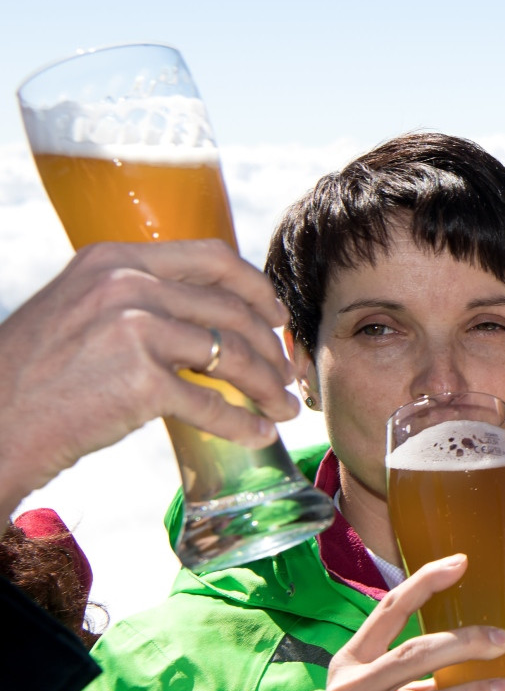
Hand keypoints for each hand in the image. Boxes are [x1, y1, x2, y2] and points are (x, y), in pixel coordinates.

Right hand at [0, 240, 298, 515]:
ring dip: (267, 386)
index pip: (211, 257)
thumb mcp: (78, 307)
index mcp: (116, 259)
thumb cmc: (32, 374)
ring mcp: (136, 330)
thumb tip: (203, 316)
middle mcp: (128, 285)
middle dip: (270, 347)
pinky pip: (212, 404)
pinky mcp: (141, 381)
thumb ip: (134, 298)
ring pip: (232, 354)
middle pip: (231, 309)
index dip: (256, 286)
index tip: (277, 315)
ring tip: (284, 408)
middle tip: (286, 375)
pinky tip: (258, 434)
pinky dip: (243, 423)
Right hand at [322, 554, 504, 690]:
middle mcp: (349, 688)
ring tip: (503, 689)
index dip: (424, 582)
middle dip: (461, 644)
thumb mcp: (370, 687)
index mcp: (350, 660)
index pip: (389, 610)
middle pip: (412, 655)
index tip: (461, 562)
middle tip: (502, 640)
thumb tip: (470, 644)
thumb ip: (407, 668)